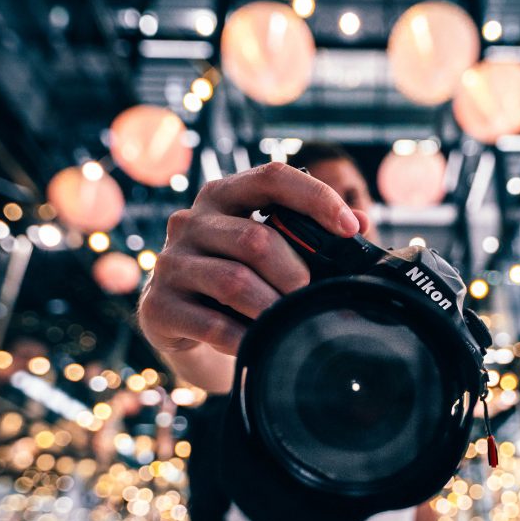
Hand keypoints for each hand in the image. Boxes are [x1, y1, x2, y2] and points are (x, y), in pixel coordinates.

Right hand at [138, 162, 365, 357]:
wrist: (182, 327)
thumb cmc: (238, 280)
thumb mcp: (271, 252)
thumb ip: (311, 235)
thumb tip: (361, 224)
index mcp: (224, 196)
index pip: (272, 177)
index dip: (315, 198)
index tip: (349, 228)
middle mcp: (191, 221)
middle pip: (255, 239)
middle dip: (295, 273)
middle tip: (310, 299)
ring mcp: (170, 262)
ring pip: (233, 281)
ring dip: (272, 308)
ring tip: (289, 323)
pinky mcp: (158, 305)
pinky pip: (211, 323)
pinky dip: (244, 337)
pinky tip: (258, 343)